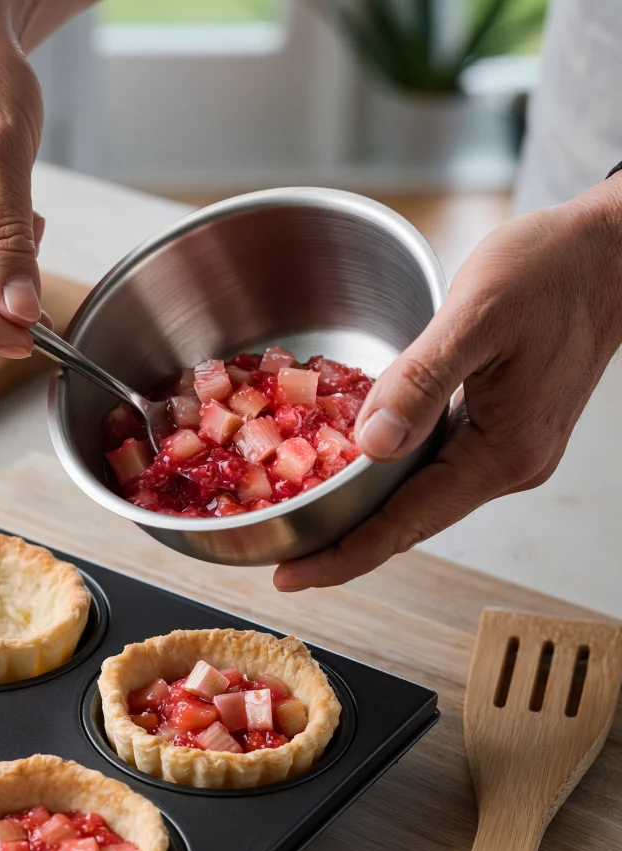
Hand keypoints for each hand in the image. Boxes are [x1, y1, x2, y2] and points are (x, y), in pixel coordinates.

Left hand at [274, 175, 621, 590]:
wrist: (611, 252)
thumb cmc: (554, 271)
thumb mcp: (478, 315)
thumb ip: (422, 381)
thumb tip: (371, 444)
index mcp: (502, 452)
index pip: (407, 524)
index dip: (343, 555)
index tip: (290, 577)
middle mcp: (504, 464)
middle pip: (409, 522)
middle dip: (343, 543)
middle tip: (282, 559)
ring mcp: (503, 449)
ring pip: (418, 495)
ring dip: (362, 510)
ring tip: (304, 522)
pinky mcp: (496, 428)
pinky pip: (430, 463)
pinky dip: (386, 472)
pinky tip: (350, 467)